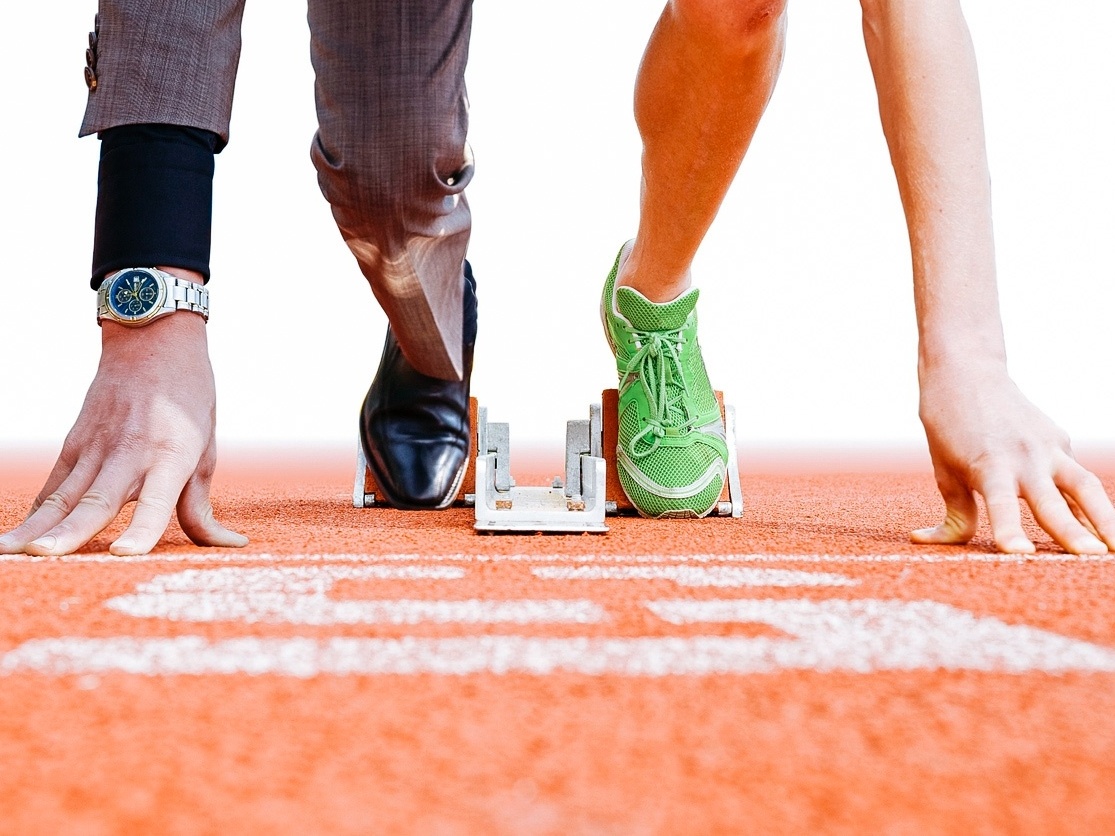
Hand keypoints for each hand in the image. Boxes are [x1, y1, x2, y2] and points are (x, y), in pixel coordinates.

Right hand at [0, 313, 247, 555]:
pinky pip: (53, 487)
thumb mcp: (206, 449)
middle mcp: (131, 452)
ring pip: (64, 495)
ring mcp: (96, 447)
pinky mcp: (74, 444)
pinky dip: (35, 513)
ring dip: (36, 526)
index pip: (158, 499)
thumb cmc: (188, 400)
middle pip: (98, 498)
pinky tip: (15, 540)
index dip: (143, 528)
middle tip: (45, 555)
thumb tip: (228, 544)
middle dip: (71, 531)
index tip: (125, 554)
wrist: (152, 341)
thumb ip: (202, 505)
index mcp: (173, 454)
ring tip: (14, 552)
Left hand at [913, 359, 1114, 553]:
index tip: (1018, 553)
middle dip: (1072, 532)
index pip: (999, 504)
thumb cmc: (947, 426)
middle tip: (1091, 557)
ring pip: (1084, 485)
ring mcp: (1047, 447)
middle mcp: (1023, 457)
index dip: (1008, 529)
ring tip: (1114, 550)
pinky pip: (1079, 479)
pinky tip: (1102, 533)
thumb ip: (955, 513)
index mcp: (988, 465)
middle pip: (1052, 500)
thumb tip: (927, 542)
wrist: (966, 373)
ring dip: (1105, 519)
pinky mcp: (1060, 441)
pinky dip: (1092, 506)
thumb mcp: (944, 470)